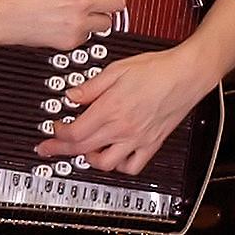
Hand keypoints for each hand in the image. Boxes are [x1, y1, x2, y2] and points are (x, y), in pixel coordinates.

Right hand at [0, 0, 124, 50]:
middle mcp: (82, 1)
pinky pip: (88, 37)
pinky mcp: (71, 41)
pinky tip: (67, 25)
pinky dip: (82, 32)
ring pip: (107, 23)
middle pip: (119, 3)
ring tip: (83, 15)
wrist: (1, 14)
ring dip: (98, 18)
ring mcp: (78, 23)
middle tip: (102, 1)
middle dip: (111, 1)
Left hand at [34, 44, 215, 174]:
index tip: (53, 129)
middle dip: (61, 150)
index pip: (75, 131)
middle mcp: (123, 127)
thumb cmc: (156, 69)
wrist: (186, 74)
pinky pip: (132, 166)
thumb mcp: (116, 69)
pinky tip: (112, 155)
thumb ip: (91, 86)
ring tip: (82, 151)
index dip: (58, 134)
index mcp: (110, 107)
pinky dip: (119, 166)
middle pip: (83, 148)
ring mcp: (137, 138)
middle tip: (49, 148)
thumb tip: (71, 95)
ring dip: (88, 159)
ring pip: (105, 163)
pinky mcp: (152, 144)